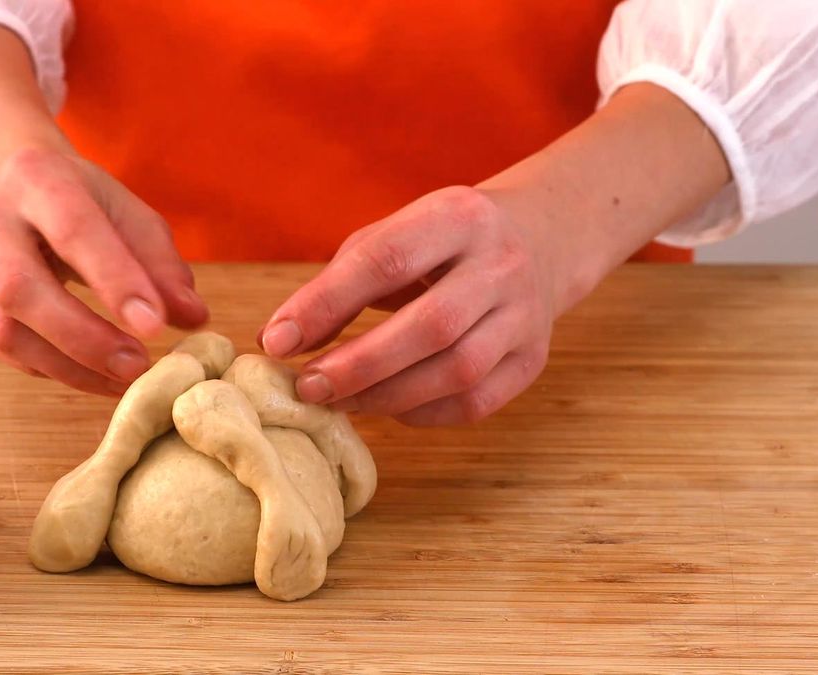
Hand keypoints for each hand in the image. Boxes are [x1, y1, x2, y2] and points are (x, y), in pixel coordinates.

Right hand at [0, 140, 208, 394]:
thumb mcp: (124, 210)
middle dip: (84, 338)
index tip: (155, 325)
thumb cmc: (72, 196)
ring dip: (69, 367)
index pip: (74, 230)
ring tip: (121, 381)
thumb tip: (193, 318)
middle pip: (21, 288)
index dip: (115, 280)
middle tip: (137, 367)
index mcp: (37, 179)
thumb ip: (161, 263)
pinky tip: (86, 371)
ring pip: (4, 330)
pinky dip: (48, 368)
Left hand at [259, 187, 557, 425]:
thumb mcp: (390, 238)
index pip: (386, 260)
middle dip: (359, 364)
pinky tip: (387, 408)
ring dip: (386, 396)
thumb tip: (280, 341)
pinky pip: (475, 402)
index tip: (277, 341)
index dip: (325, 304)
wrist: (540, 241)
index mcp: (457, 217)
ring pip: (457, 371)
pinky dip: (423, 413)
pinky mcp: (532, 360)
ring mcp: (525, 315)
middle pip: (431, 325)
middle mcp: (500, 264)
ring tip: (338, 402)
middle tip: (308, 387)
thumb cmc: (439, 244)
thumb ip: (336, 284)